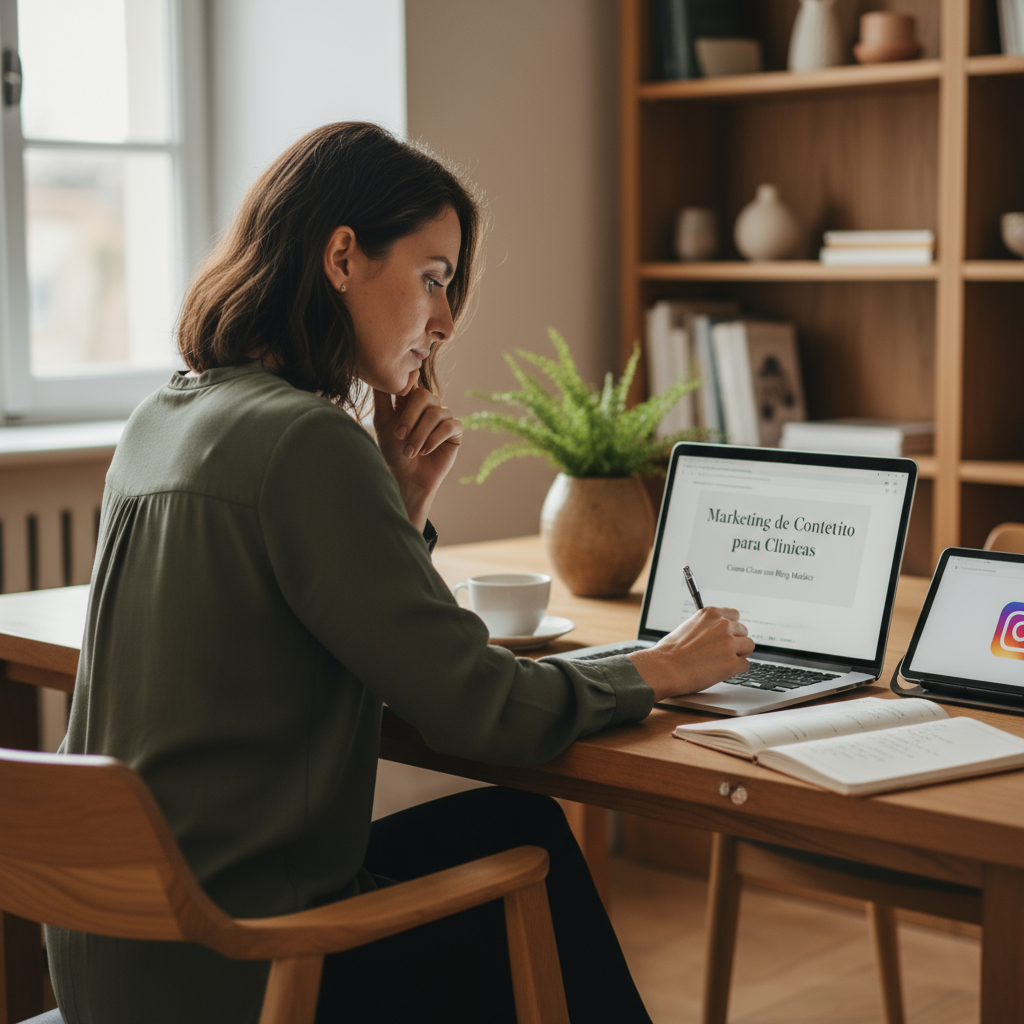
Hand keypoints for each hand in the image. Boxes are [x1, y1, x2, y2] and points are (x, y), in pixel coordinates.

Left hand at [373, 383, 461, 530]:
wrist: (406, 477)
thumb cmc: (392, 450)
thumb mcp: (382, 421)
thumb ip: (383, 397)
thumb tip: (381, 373)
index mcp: (411, 400)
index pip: (413, 381)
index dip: (408, 385)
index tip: (398, 397)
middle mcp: (429, 405)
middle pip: (425, 395)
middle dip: (410, 417)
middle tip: (399, 436)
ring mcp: (444, 417)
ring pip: (436, 413)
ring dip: (420, 435)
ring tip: (410, 451)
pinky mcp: (455, 431)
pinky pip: (449, 426)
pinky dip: (434, 440)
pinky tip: (424, 452)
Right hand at [628, 607, 753, 702]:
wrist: (664, 668)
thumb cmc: (670, 652)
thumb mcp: (688, 626)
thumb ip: (707, 627)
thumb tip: (716, 633)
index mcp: (710, 614)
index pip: (735, 615)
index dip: (731, 627)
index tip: (727, 634)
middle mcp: (722, 625)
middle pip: (743, 631)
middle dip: (735, 642)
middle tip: (720, 652)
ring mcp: (729, 643)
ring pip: (748, 647)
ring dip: (738, 654)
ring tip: (720, 661)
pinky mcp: (733, 662)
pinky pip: (745, 665)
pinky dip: (735, 669)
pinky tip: (720, 671)